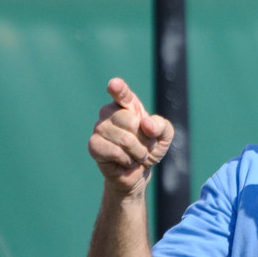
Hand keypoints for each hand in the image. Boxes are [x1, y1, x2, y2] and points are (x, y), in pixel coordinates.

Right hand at [88, 78, 173, 196]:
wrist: (139, 172)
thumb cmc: (149, 148)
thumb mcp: (164, 136)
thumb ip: (161, 126)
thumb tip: (145, 122)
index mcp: (127, 104)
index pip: (122, 93)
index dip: (118, 88)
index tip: (114, 84)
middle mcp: (109, 112)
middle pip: (131, 122)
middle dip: (145, 140)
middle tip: (144, 146)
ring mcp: (99, 127)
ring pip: (125, 140)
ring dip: (138, 153)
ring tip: (135, 155)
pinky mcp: (93, 145)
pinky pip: (115, 152)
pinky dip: (127, 160)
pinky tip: (125, 161)